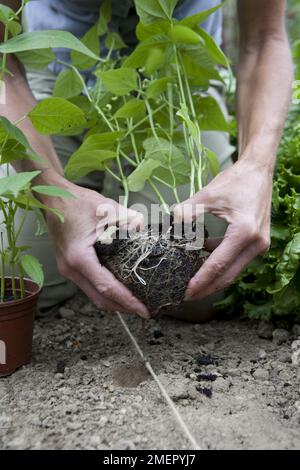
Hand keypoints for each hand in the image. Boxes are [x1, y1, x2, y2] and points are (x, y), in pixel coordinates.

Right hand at [43, 178, 148, 318]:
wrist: (53, 199)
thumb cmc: (77, 202)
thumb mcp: (107, 209)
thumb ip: (130, 220)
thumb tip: (147, 230)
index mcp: (79, 258)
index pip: (107, 287)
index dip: (127, 301)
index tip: (144, 310)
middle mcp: (70, 269)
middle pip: (100, 299)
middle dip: (123, 308)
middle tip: (145, 311)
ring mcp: (68, 270)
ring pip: (94, 295)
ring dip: (114, 302)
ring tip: (136, 303)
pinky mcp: (70, 267)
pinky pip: (90, 286)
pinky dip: (106, 292)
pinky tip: (121, 289)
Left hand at [174, 158, 271, 299]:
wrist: (259, 171)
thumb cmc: (236, 180)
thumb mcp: (208, 195)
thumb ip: (188, 211)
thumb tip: (170, 223)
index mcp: (244, 232)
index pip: (218, 265)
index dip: (201, 280)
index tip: (185, 292)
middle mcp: (256, 243)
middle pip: (228, 275)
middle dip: (207, 288)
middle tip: (186, 297)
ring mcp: (259, 245)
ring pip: (233, 270)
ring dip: (213, 277)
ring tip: (192, 283)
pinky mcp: (257, 243)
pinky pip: (236, 260)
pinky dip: (220, 263)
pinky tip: (201, 260)